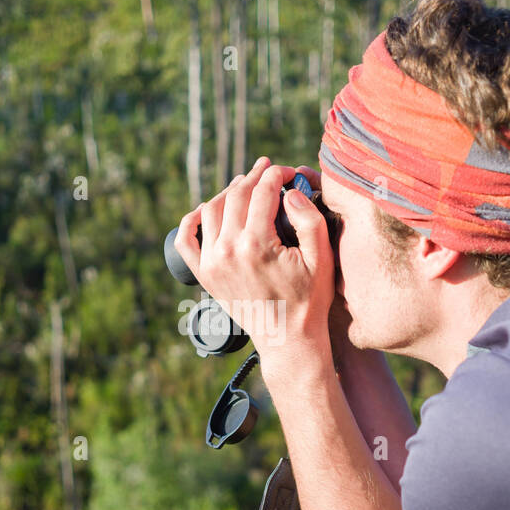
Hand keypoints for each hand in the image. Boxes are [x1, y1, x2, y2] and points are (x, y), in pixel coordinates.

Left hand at [173, 156, 334, 366]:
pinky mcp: (205, 275)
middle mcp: (228, 250)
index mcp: (257, 244)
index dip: (277, 174)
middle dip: (254, 177)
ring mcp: (212, 263)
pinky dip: (191, 220)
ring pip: (211, 210)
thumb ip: (309, 220)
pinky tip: (204, 209)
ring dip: (228, 191)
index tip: (288, 172)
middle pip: (236, 195)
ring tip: (244, 185)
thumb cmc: (308, 300)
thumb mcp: (321, 259)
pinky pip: (187, 241)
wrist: (287, 339)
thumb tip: (289, 193)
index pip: (263, 191)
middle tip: (267, 170)